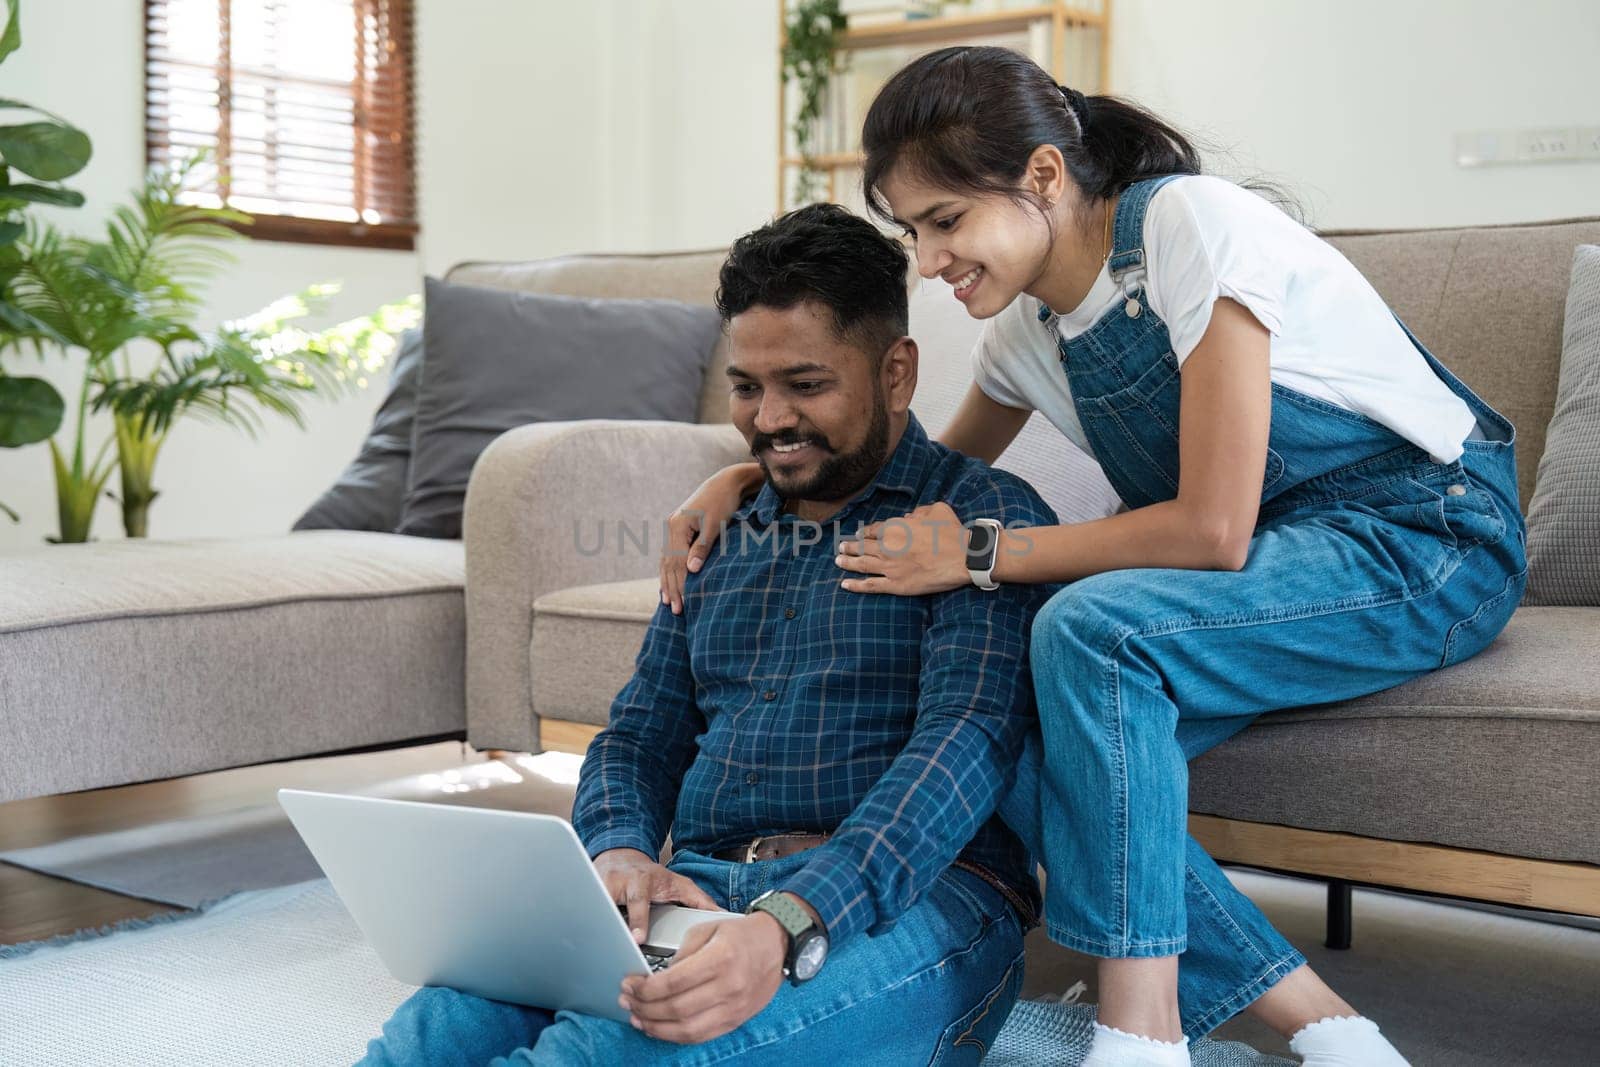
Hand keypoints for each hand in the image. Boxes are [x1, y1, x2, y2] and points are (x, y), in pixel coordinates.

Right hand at [592, 849, 720, 943]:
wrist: (620, 858)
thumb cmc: (650, 876)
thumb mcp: (677, 883)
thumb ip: (698, 899)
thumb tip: (722, 915)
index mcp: (640, 881)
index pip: (638, 902)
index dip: (638, 921)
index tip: (637, 939)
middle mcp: (617, 882)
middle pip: (610, 907)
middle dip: (609, 927)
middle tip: (611, 950)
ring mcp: (597, 887)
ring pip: (593, 909)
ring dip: (593, 928)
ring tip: (593, 951)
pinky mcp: (585, 894)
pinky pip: (582, 912)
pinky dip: (582, 925)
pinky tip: (581, 941)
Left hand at [619, 912, 787, 1043]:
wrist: (777, 945)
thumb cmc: (741, 933)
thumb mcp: (707, 928)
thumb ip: (681, 953)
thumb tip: (657, 978)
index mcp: (720, 958)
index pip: (674, 981)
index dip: (646, 988)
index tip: (629, 985)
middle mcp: (729, 986)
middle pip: (677, 1008)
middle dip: (645, 1008)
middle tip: (627, 1002)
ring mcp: (734, 1007)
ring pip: (687, 1029)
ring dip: (656, 1027)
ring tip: (638, 1019)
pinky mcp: (736, 1020)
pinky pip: (702, 1036)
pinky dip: (676, 1036)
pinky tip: (660, 1029)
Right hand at [660, 463, 762, 614]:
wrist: (726, 482)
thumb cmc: (724, 503)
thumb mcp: (715, 525)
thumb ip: (702, 547)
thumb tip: (691, 571)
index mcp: (678, 526)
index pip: (676, 563)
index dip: (679, 585)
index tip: (683, 605)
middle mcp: (672, 527)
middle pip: (668, 564)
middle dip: (672, 588)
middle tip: (676, 610)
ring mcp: (674, 528)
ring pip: (667, 561)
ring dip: (668, 582)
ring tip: (668, 602)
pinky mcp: (680, 529)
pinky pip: (671, 554)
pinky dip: (670, 570)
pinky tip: (669, 582)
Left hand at [835, 502, 972, 595]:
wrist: (963, 557)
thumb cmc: (952, 532)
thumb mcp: (937, 510)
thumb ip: (919, 511)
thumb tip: (909, 516)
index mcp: (895, 527)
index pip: (873, 529)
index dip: (865, 532)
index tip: (859, 534)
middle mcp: (887, 546)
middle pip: (862, 546)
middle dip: (850, 546)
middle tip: (841, 547)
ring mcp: (889, 567)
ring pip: (861, 564)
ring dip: (847, 562)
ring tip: (838, 561)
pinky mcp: (896, 585)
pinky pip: (870, 585)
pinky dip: (855, 585)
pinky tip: (844, 584)